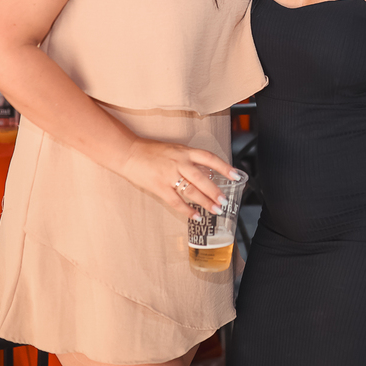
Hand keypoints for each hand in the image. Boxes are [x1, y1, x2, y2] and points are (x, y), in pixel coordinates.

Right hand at [119, 138, 236, 218]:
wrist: (129, 152)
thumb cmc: (152, 151)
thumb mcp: (175, 150)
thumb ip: (190, 160)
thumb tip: (208, 172)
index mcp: (184, 151)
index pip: (209, 158)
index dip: (224, 167)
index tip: (236, 175)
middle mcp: (179, 162)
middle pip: (202, 178)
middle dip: (215, 191)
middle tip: (225, 201)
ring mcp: (169, 175)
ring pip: (191, 191)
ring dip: (205, 202)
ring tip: (215, 210)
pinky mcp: (159, 187)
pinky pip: (176, 201)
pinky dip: (187, 210)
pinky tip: (195, 216)